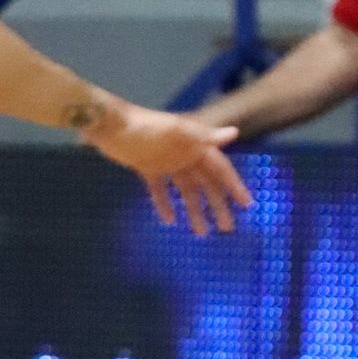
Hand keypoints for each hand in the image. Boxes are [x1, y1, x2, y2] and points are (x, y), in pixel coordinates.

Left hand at [82, 105, 254, 235]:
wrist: (111, 126)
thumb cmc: (145, 126)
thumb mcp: (176, 130)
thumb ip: (204, 135)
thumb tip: (234, 133)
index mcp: (196, 146)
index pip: (220, 170)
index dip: (234, 186)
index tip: (246, 204)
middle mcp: (185, 156)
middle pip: (207, 184)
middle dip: (218, 205)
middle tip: (227, 227)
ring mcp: (167, 163)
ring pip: (186, 191)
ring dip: (194, 210)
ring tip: (201, 232)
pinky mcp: (148, 169)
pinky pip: (161, 190)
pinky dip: (165, 204)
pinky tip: (169, 221)